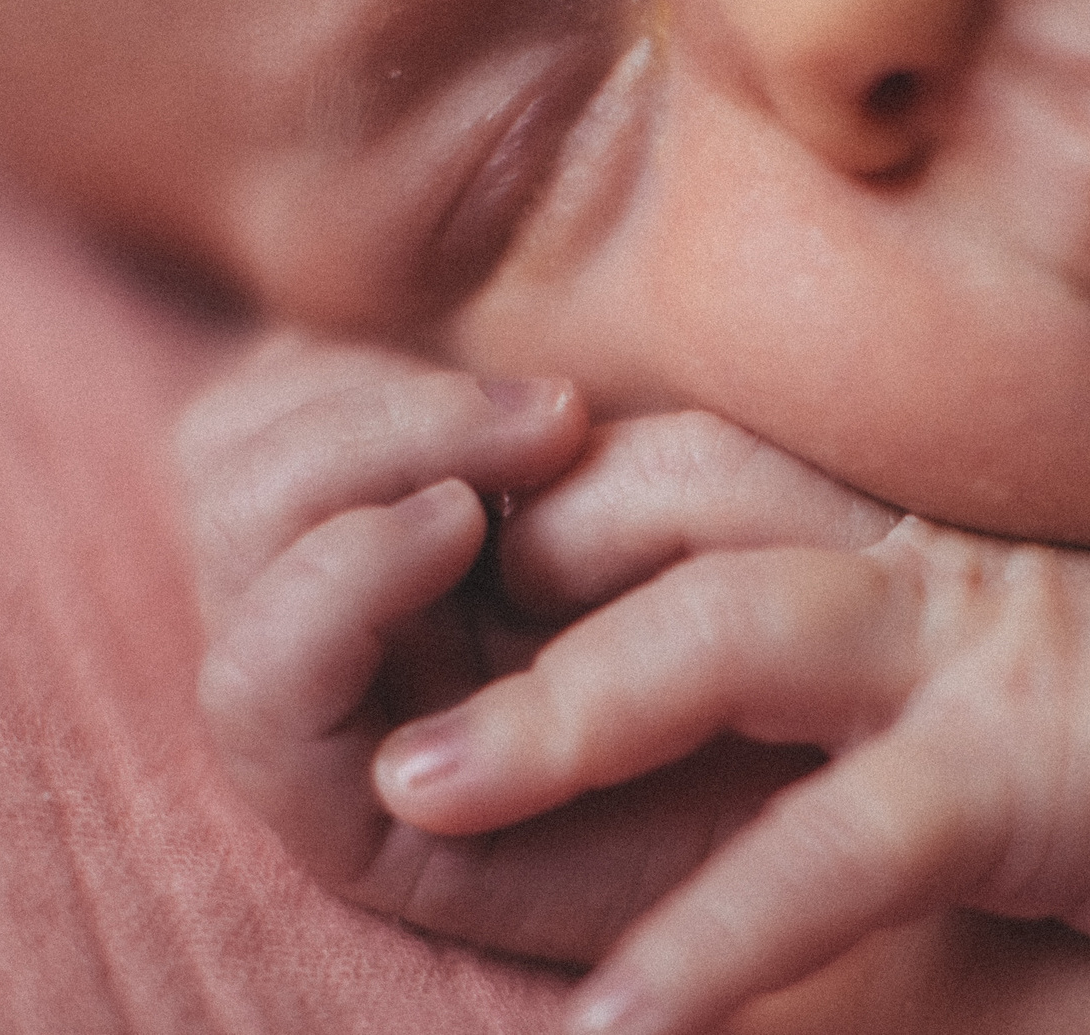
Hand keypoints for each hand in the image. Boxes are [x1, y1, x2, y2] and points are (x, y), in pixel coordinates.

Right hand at [176, 332, 860, 962]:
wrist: (860, 821)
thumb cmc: (792, 630)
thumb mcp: (706, 467)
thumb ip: (591, 389)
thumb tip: (507, 266)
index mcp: (406, 508)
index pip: (284, 385)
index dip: (364, 348)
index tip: (543, 371)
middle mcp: (352, 606)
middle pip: (231, 444)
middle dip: (366, 399)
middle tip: (545, 414)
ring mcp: (342, 707)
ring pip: (229, 534)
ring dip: (356, 462)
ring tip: (506, 470)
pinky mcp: (352, 823)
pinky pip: (254, 694)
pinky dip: (332, 587)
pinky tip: (452, 534)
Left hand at [373, 517, 1089, 1034]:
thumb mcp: (951, 632)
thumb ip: (812, 617)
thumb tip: (660, 648)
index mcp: (860, 526)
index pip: (632, 472)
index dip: (491, 515)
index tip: (374, 593)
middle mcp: (890, 561)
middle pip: (640, 510)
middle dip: (473, 576)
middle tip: (322, 675)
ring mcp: (959, 652)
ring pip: (723, 631)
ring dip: (557, 710)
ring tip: (409, 799)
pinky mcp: (1026, 766)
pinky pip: (846, 841)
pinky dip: (725, 929)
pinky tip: (625, 1030)